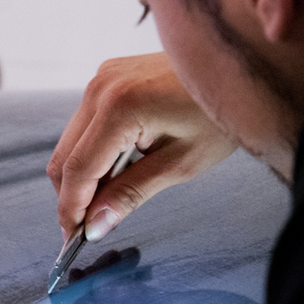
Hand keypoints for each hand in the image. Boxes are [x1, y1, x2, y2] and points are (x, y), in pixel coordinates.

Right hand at [47, 53, 235, 241]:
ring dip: (82, 176)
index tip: (76, 237)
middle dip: (72, 196)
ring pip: (70, 144)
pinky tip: (116, 169)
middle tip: (91, 225)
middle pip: (64, 159)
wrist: (238, 66)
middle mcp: (101, 89)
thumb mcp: (180, 164)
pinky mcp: (107, 79)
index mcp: (119, 108)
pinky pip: (84, 126)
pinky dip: (91, 153)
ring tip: (109, 199)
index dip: (71, 210)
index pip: (77, 171)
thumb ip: (130, 195)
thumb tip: (95, 225)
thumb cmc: (220, 111)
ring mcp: (101, 79)